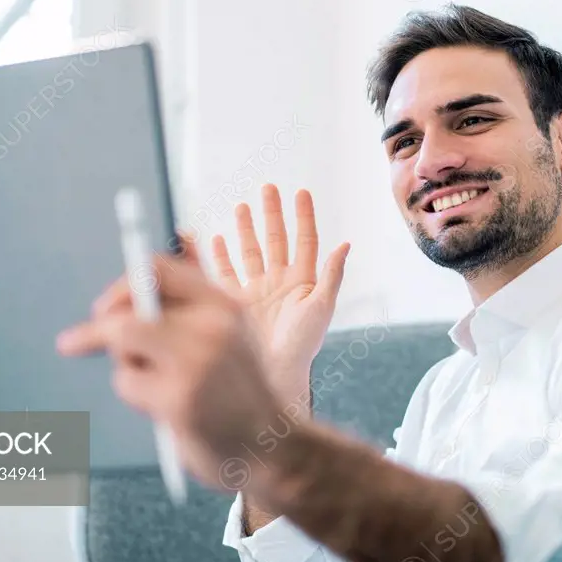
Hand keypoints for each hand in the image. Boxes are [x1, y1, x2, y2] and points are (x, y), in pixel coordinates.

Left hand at [56, 247, 284, 490]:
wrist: (272, 447)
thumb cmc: (241, 393)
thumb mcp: (229, 336)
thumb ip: (188, 309)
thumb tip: (129, 288)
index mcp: (224, 304)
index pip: (157, 269)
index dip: (121, 287)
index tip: (103, 307)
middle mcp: (213, 325)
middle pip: (128, 309)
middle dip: (100, 328)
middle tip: (76, 342)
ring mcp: (196, 360)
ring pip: (123, 343)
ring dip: (127, 366)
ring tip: (159, 386)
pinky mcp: (179, 397)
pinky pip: (127, 381)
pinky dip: (135, 395)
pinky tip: (165, 409)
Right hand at [211, 184, 349, 396]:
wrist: (273, 373)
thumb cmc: (302, 345)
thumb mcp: (322, 307)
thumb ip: (331, 274)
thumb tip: (345, 244)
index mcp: (303, 281)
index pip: (305, 240)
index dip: (303, 216)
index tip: (301, 192)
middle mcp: (279, 282)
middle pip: (275, 239)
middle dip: (271, 213)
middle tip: (268, 188)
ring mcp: (256, 290)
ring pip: (250, 250)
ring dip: (246, 229)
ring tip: (242, 207)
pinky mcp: (235, 301)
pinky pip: (225, 272)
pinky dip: (220, 256)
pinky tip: (216, 239)